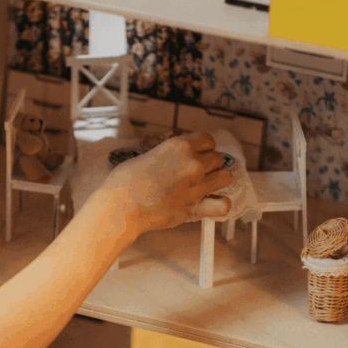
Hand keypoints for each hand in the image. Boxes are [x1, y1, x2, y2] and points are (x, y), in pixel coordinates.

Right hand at [96, 132, 232, 235]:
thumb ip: (166, 158)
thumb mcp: (146, 156)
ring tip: (205, 186)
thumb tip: (170, 163)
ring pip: (226, 177)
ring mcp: (197, 186)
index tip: (198, 154)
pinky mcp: (195, 207)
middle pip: (218, 158)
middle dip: (210, 164)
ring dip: (217, 180)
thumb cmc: (125, 182)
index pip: (208, 140)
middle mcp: (193, 163)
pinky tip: (211, 203)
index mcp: (180, 146)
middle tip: (198, 172)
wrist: (122, 206)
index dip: (203, 147)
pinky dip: (220, 204)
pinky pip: (223, 204)